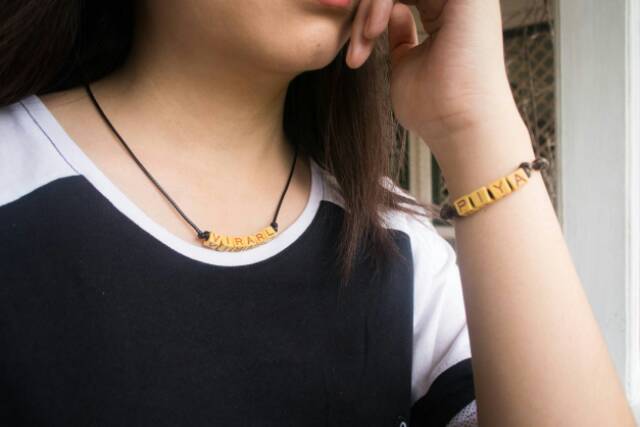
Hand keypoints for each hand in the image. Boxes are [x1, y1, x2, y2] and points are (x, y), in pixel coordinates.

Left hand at [346, 0, 523, 156]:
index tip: (356, 55)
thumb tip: (395, 10)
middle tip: (355, 50)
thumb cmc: (433, 107)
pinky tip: (373, 32)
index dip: (369, 18)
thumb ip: (399, 36)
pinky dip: (378, 3)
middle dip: (364, 12)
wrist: (459, 124)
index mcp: (449, 11)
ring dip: (368, 9)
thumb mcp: (406, 64)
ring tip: (364, 44)